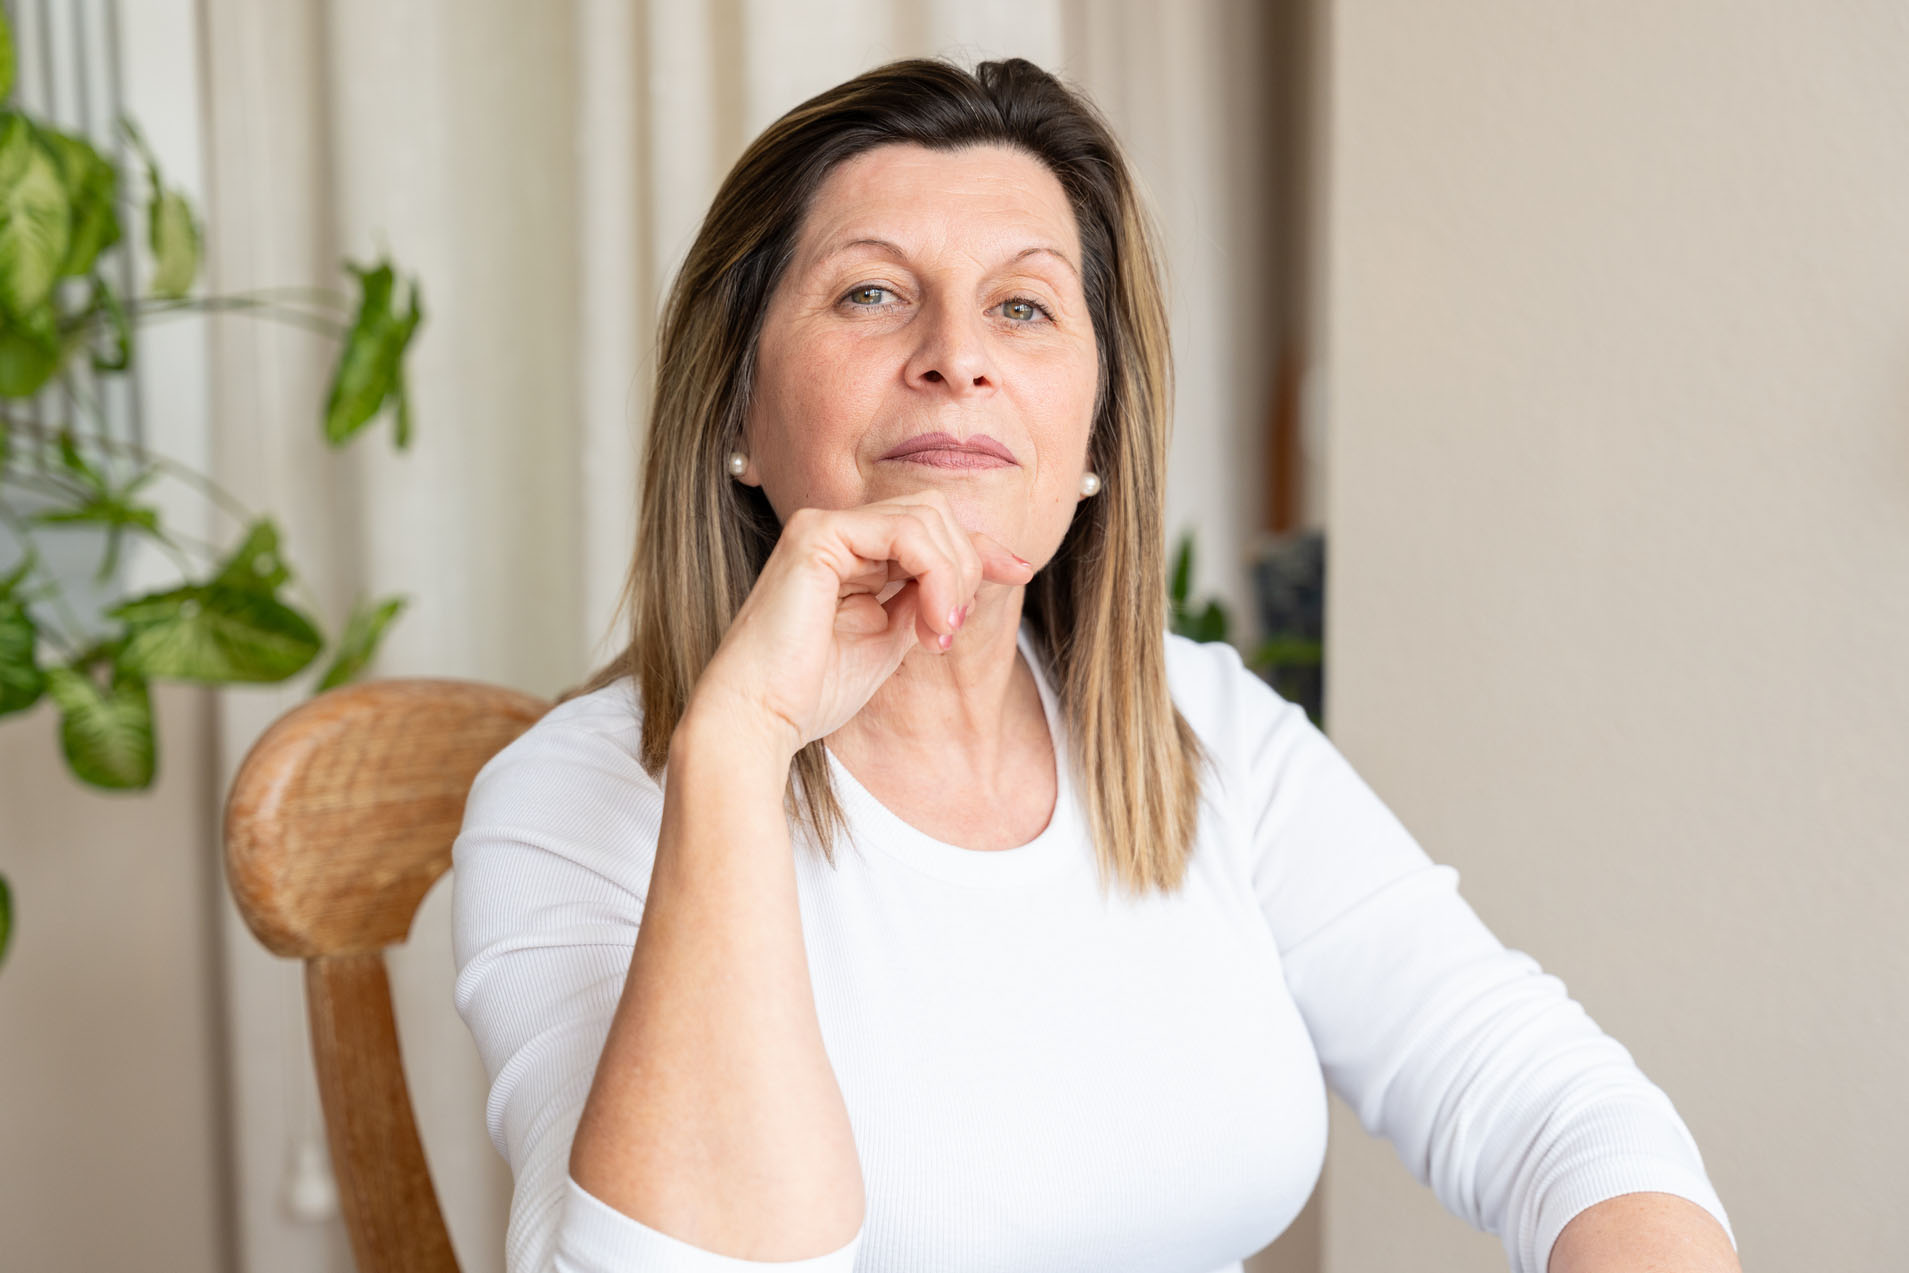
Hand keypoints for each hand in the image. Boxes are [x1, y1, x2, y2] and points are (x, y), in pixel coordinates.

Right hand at [686, 489, 1034, 759]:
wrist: (760, 718)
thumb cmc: (813, 691)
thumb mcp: (891, 638)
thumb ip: (924, 600)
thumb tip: (974, 574)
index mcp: (851, 553)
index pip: (930, 527)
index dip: (980, 547)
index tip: (1020, 572)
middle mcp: (836, 530)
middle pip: (936, 513)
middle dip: (965, 567)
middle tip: (948, 631)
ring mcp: (824, 526)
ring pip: (928, 517)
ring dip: (953, 577)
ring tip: (937, 634)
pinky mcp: (818, 534)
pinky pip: (905, 531)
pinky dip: (936, 573)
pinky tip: (930, 621)